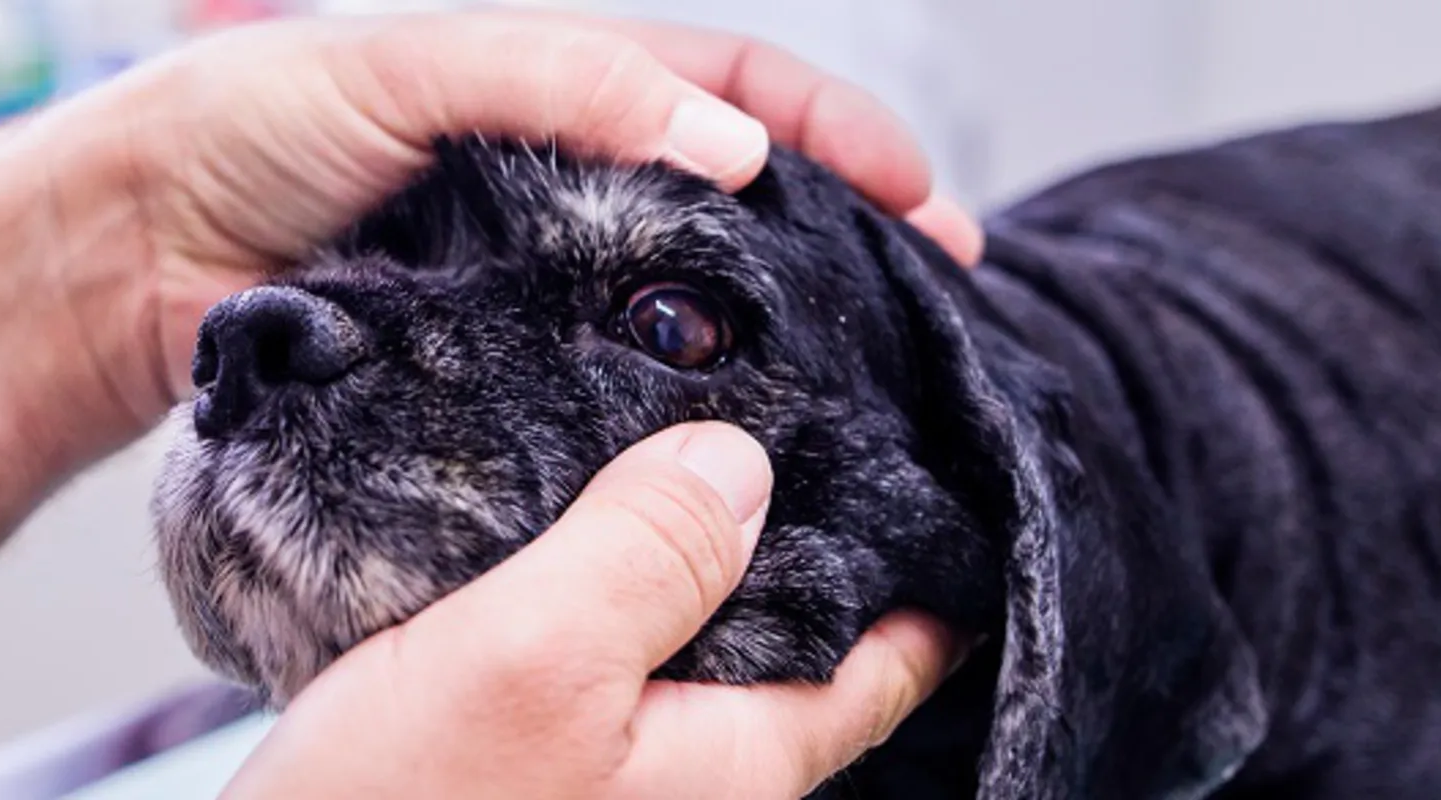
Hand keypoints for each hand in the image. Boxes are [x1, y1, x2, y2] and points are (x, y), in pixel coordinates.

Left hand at [0, 12, 983, 461]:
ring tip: (865, 383)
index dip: (842, 136)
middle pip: (741, 205)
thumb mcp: (416, 61)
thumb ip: (568, 82)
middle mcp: (563, 184)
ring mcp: (531, 287)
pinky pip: (600, 394)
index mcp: (559, 87)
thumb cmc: (250, 125)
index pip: (738, 89)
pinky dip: (671, 419)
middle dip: (853, 244)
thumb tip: (726, 145)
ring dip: (781, 340)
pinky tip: (725, 449)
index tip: (925, 206)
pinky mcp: (487, 376)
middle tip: (939, 309)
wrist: (126, 252)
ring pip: (685, 310)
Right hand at [222, 422, 964, 798]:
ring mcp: (600, 779)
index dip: (919, 570)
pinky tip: (547, 525)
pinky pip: (589, 665)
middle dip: (791, 541)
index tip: (927, 471)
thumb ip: (647, 557)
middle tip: (789, 410)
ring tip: (660, 436)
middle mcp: (684, 782)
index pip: (884, 669)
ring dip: (673, 557)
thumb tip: (743, 462)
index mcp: (732, 762)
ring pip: (680, 652)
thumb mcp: (532, 660)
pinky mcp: (513, 764)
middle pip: (786, 648)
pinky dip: (587, 589)